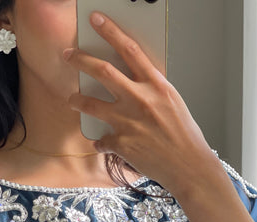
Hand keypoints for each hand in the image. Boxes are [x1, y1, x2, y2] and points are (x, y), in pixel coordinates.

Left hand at [63, 11, 214, 197]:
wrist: (188, 166)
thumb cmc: (185, 136)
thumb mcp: (172, 103)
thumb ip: (151, 89)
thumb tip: (133, 82)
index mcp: (156, 85)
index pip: (129, 50)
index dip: (110, 31)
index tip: (96, 20)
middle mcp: (140, 100)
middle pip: (102, 71)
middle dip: (81, 60)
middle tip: (68, 55)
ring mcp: (128, 122)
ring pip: (91, 104)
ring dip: (78, 100)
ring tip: (72, 100)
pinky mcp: (121, 144)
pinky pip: (102, 139)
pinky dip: (100, 141)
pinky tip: (101, 142)